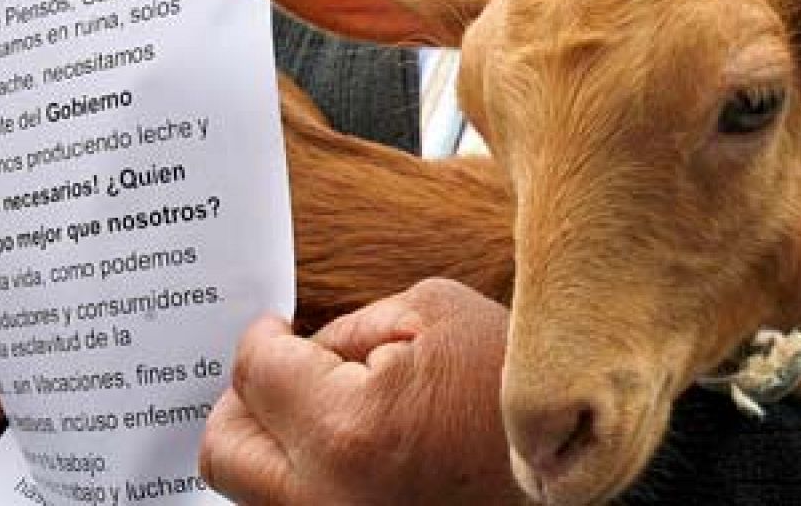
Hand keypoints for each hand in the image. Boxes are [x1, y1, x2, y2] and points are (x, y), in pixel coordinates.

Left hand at [199, 278, 528, 505]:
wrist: (575, 464)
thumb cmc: (514, 387)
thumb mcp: (433, 313)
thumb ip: (349, 328)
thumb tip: (302, 351)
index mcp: (346, 430)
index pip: (255, 374)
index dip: (261, 338)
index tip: (274, 330)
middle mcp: (328, 499)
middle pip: (225, 452)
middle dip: (240, 400)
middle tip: (271, 372)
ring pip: (253, 492)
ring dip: (269, 443)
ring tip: (309, 408)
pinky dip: (305, 474)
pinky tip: (341, 444)